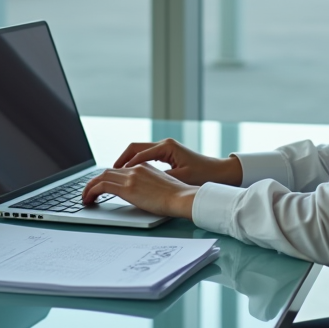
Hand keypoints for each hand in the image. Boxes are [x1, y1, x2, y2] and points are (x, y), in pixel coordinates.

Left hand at [82, 163, 198, 218]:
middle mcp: (135, 169)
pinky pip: (102, 186)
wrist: (181, 197)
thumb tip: (141, 193)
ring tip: (85, 198)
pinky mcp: (127, 188)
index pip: (119, 170)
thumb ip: (149, 184)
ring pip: (101, 178)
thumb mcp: (162, 185)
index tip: (100, 186)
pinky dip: (91, 191)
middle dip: (94, 182)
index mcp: (143, 167)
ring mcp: (130, 177)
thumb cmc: (177, 196)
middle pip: (107, 172)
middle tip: (88, 192)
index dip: (106, 178)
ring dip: (89, 187)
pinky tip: (88, 199)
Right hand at [112, 138, 242, 186]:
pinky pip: (146, 155)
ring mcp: (165, 147)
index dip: (124, 166)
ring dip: (127, 161)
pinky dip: (135, 162)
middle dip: (121, 160)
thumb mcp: (179, 178)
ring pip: (139, 151)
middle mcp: (164, 144)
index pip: (138, 154)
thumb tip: (141, 183)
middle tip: (109, 173)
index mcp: (166, 148)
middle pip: (134, 148)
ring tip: (116, 174)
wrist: (219, 172)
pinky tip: (131, 173)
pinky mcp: (167, 153)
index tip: (112, 175)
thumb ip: (160, 179)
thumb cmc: (203, 175)